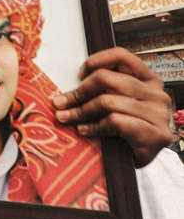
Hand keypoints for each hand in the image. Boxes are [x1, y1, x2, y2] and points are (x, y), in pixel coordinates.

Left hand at [52, 47, 173, 166]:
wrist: (138, 162)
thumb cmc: (124, 131)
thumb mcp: (116, 104)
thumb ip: (102, 91)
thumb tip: (64, 92)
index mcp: (148, 80)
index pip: (121, 56)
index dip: (95, 62)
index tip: (78, 76)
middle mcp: (156, 94)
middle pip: (106, 79)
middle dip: (78, 92)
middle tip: (60, 103)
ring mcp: (158, 114)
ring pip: (107, 102)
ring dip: (80, 111)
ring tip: (65, 118)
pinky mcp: (155, 134)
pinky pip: (115, 122)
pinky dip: (94, 126)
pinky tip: (83, 130)